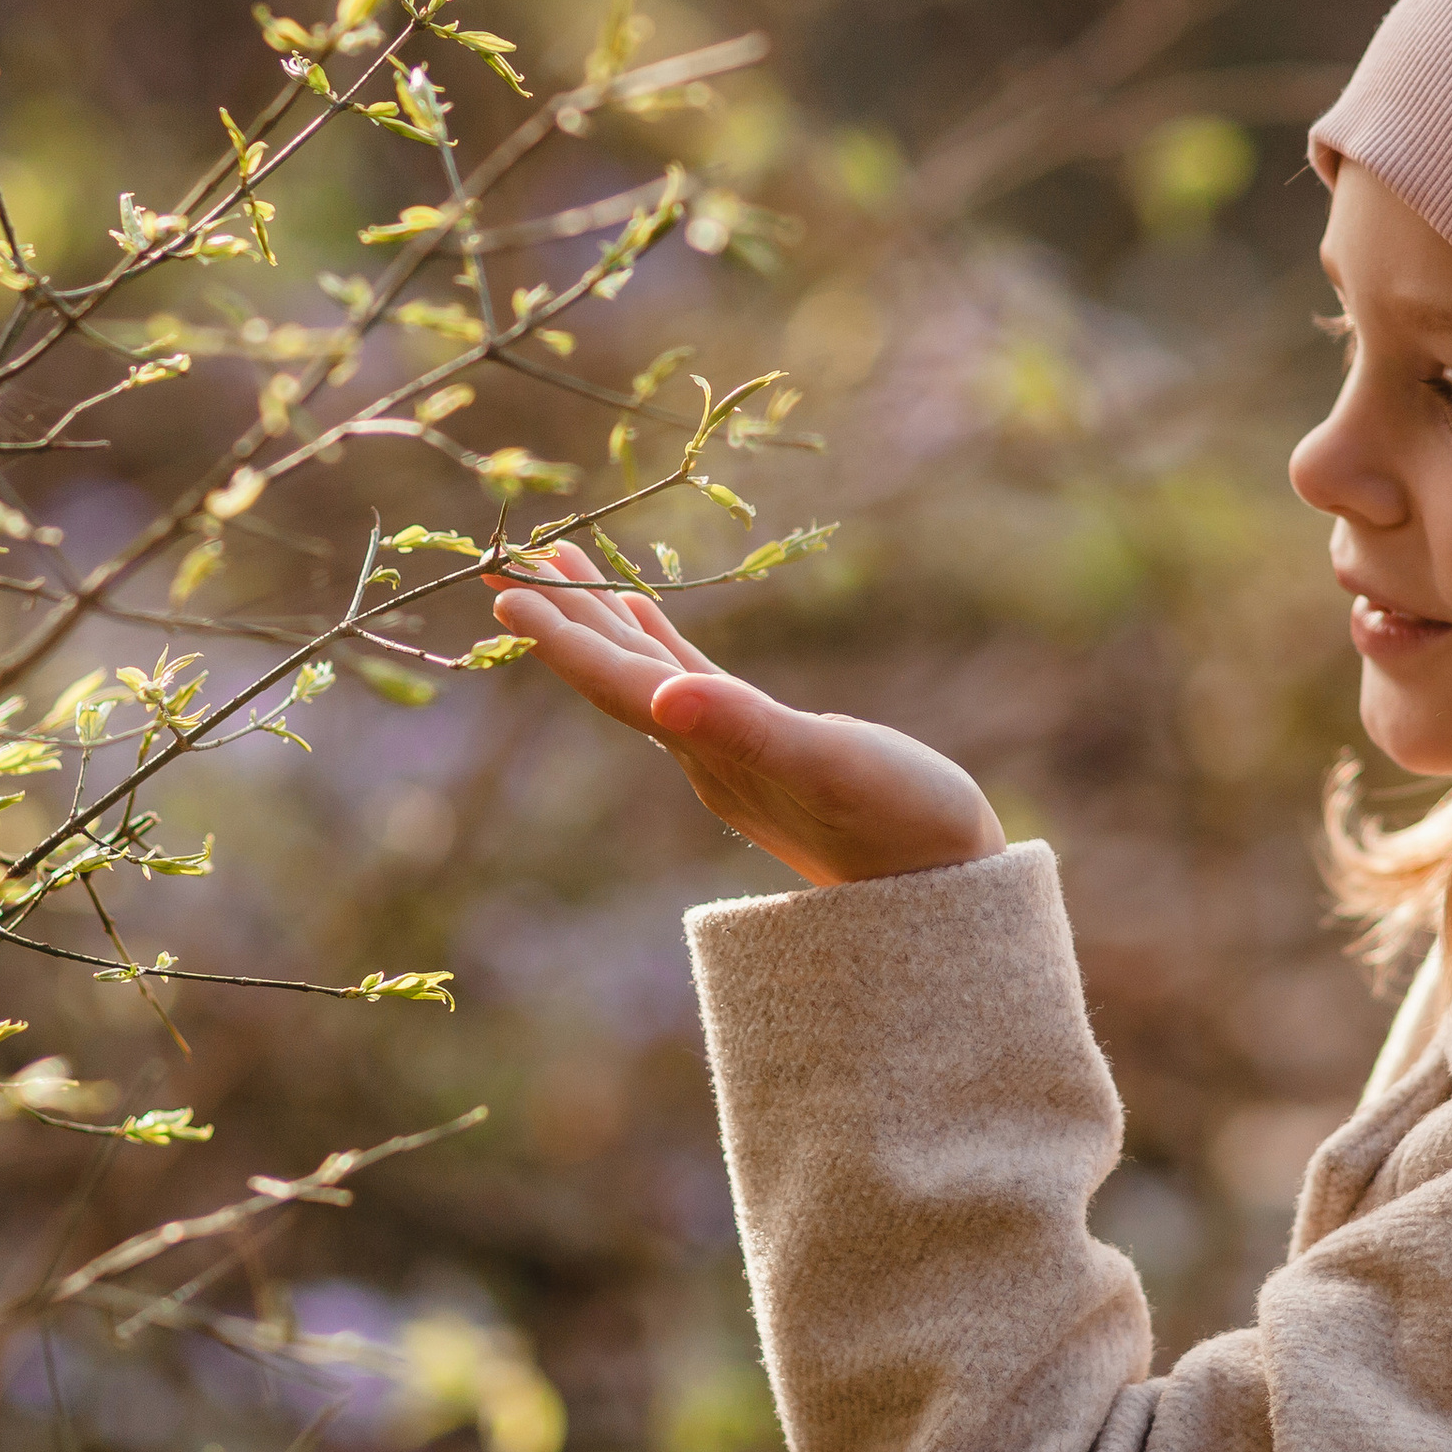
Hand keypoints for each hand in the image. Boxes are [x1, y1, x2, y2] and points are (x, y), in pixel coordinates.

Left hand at [487, 546, 1006, 887]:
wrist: (944, 889)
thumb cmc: (902, 826)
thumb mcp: (828, 768)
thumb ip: (748, 733)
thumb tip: (668, 701)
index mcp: (711, 753)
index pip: (620, 686)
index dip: (564, 639)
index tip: (507, 591)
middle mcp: (705, 753)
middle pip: (615, 675)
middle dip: (563, 619)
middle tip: (509, 562)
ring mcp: (730, 751)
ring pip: (646, 672)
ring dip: (600, 622)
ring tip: (559, 566)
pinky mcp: (766, 743)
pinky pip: (691, 679)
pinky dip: (658, 641)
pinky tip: (641, 613)